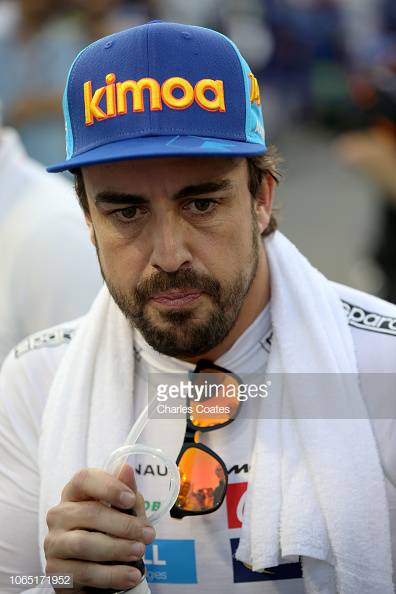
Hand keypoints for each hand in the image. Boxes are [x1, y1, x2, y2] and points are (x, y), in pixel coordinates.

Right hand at [44, 465, 154, 592]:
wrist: (93, 573)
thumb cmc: (109, 531)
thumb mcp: (123, 511)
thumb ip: (126, 492)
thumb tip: (126, 468)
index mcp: (74, 493)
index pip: (84, 479)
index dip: (108, 486)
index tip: (131, 499)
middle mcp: (59, 515)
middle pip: (90, 513)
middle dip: (123, 524)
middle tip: (148, 535)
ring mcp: (54, 543)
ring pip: (84, 543)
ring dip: (118, 549)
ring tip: (140, 553)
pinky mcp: (55, 571)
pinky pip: (85, 572)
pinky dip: (112, 575)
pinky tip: (131, 575)